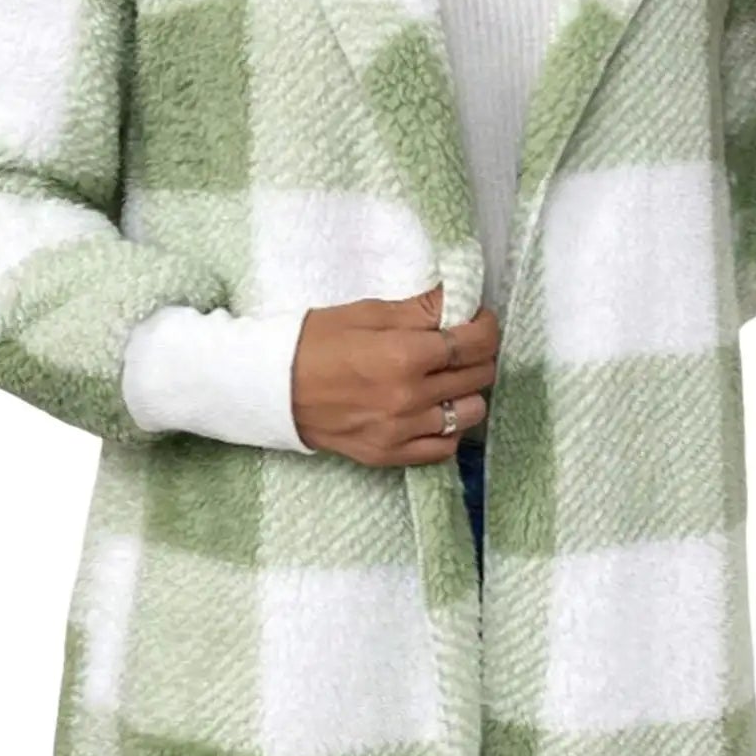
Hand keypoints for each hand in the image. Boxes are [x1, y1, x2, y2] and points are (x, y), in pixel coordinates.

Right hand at [290, 285, 499, 466]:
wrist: (271, 388)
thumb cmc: (313, 342)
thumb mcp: (366, 313)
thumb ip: (418, 310)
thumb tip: (458, 301)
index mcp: (404, 355)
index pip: (475, 342)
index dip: (485, 326)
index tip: (477, 319)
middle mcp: (409, 397)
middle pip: (477, 375)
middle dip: (478, 354)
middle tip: (461, 343)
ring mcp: (401, 431)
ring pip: (469, 413)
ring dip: (467, 392)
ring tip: (447, 379)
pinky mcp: (390, 454)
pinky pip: (444, 447)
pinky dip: (448, 428)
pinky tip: (434, 411)